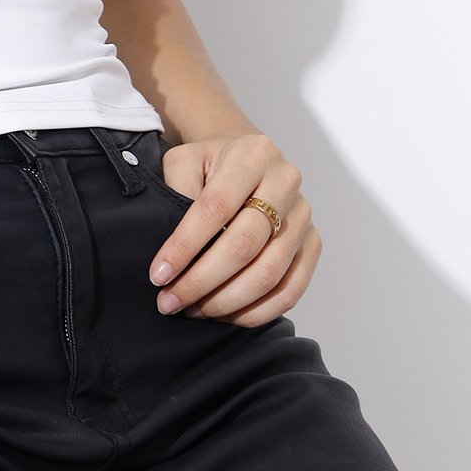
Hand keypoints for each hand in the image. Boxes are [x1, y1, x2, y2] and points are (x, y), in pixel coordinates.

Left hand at [148, 131, 318, 325]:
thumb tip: (171, 249)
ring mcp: (303, 217)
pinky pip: (290, 290)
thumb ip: (176, 192)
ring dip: (226, 301)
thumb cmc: (212, 164)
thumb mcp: (185, 161)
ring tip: (193, 309)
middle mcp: (285, 183)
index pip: (215, 208)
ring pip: (268, 274)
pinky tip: (225, 315)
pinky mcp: (312, 244)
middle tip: (171, 301)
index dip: (184, 246)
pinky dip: (256, 311)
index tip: (158, 275)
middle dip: (201, 281)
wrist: (247, 160)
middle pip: (244, 245)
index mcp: (252, 155)